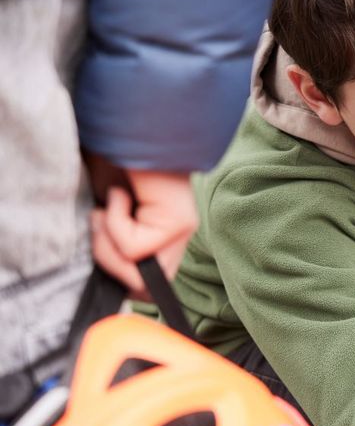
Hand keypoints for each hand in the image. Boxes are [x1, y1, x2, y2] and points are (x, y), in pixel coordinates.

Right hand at [86, 156, 197, 297]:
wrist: (120, 135)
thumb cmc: (109, 170)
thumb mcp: (102, 217)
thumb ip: (107, 246)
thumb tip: (104, 280)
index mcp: (162, 242)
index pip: (146, 290)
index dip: (117, 277)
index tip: (102, 240)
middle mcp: (178, 239)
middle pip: (140, 288)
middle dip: (107, 259)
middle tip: (101, 221)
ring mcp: (182, 231)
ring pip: (135, 269)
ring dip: (107, 238)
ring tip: (110, 205)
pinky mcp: (179, 222)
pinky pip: (133, 247)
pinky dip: (114, 220)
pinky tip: (121, 194)